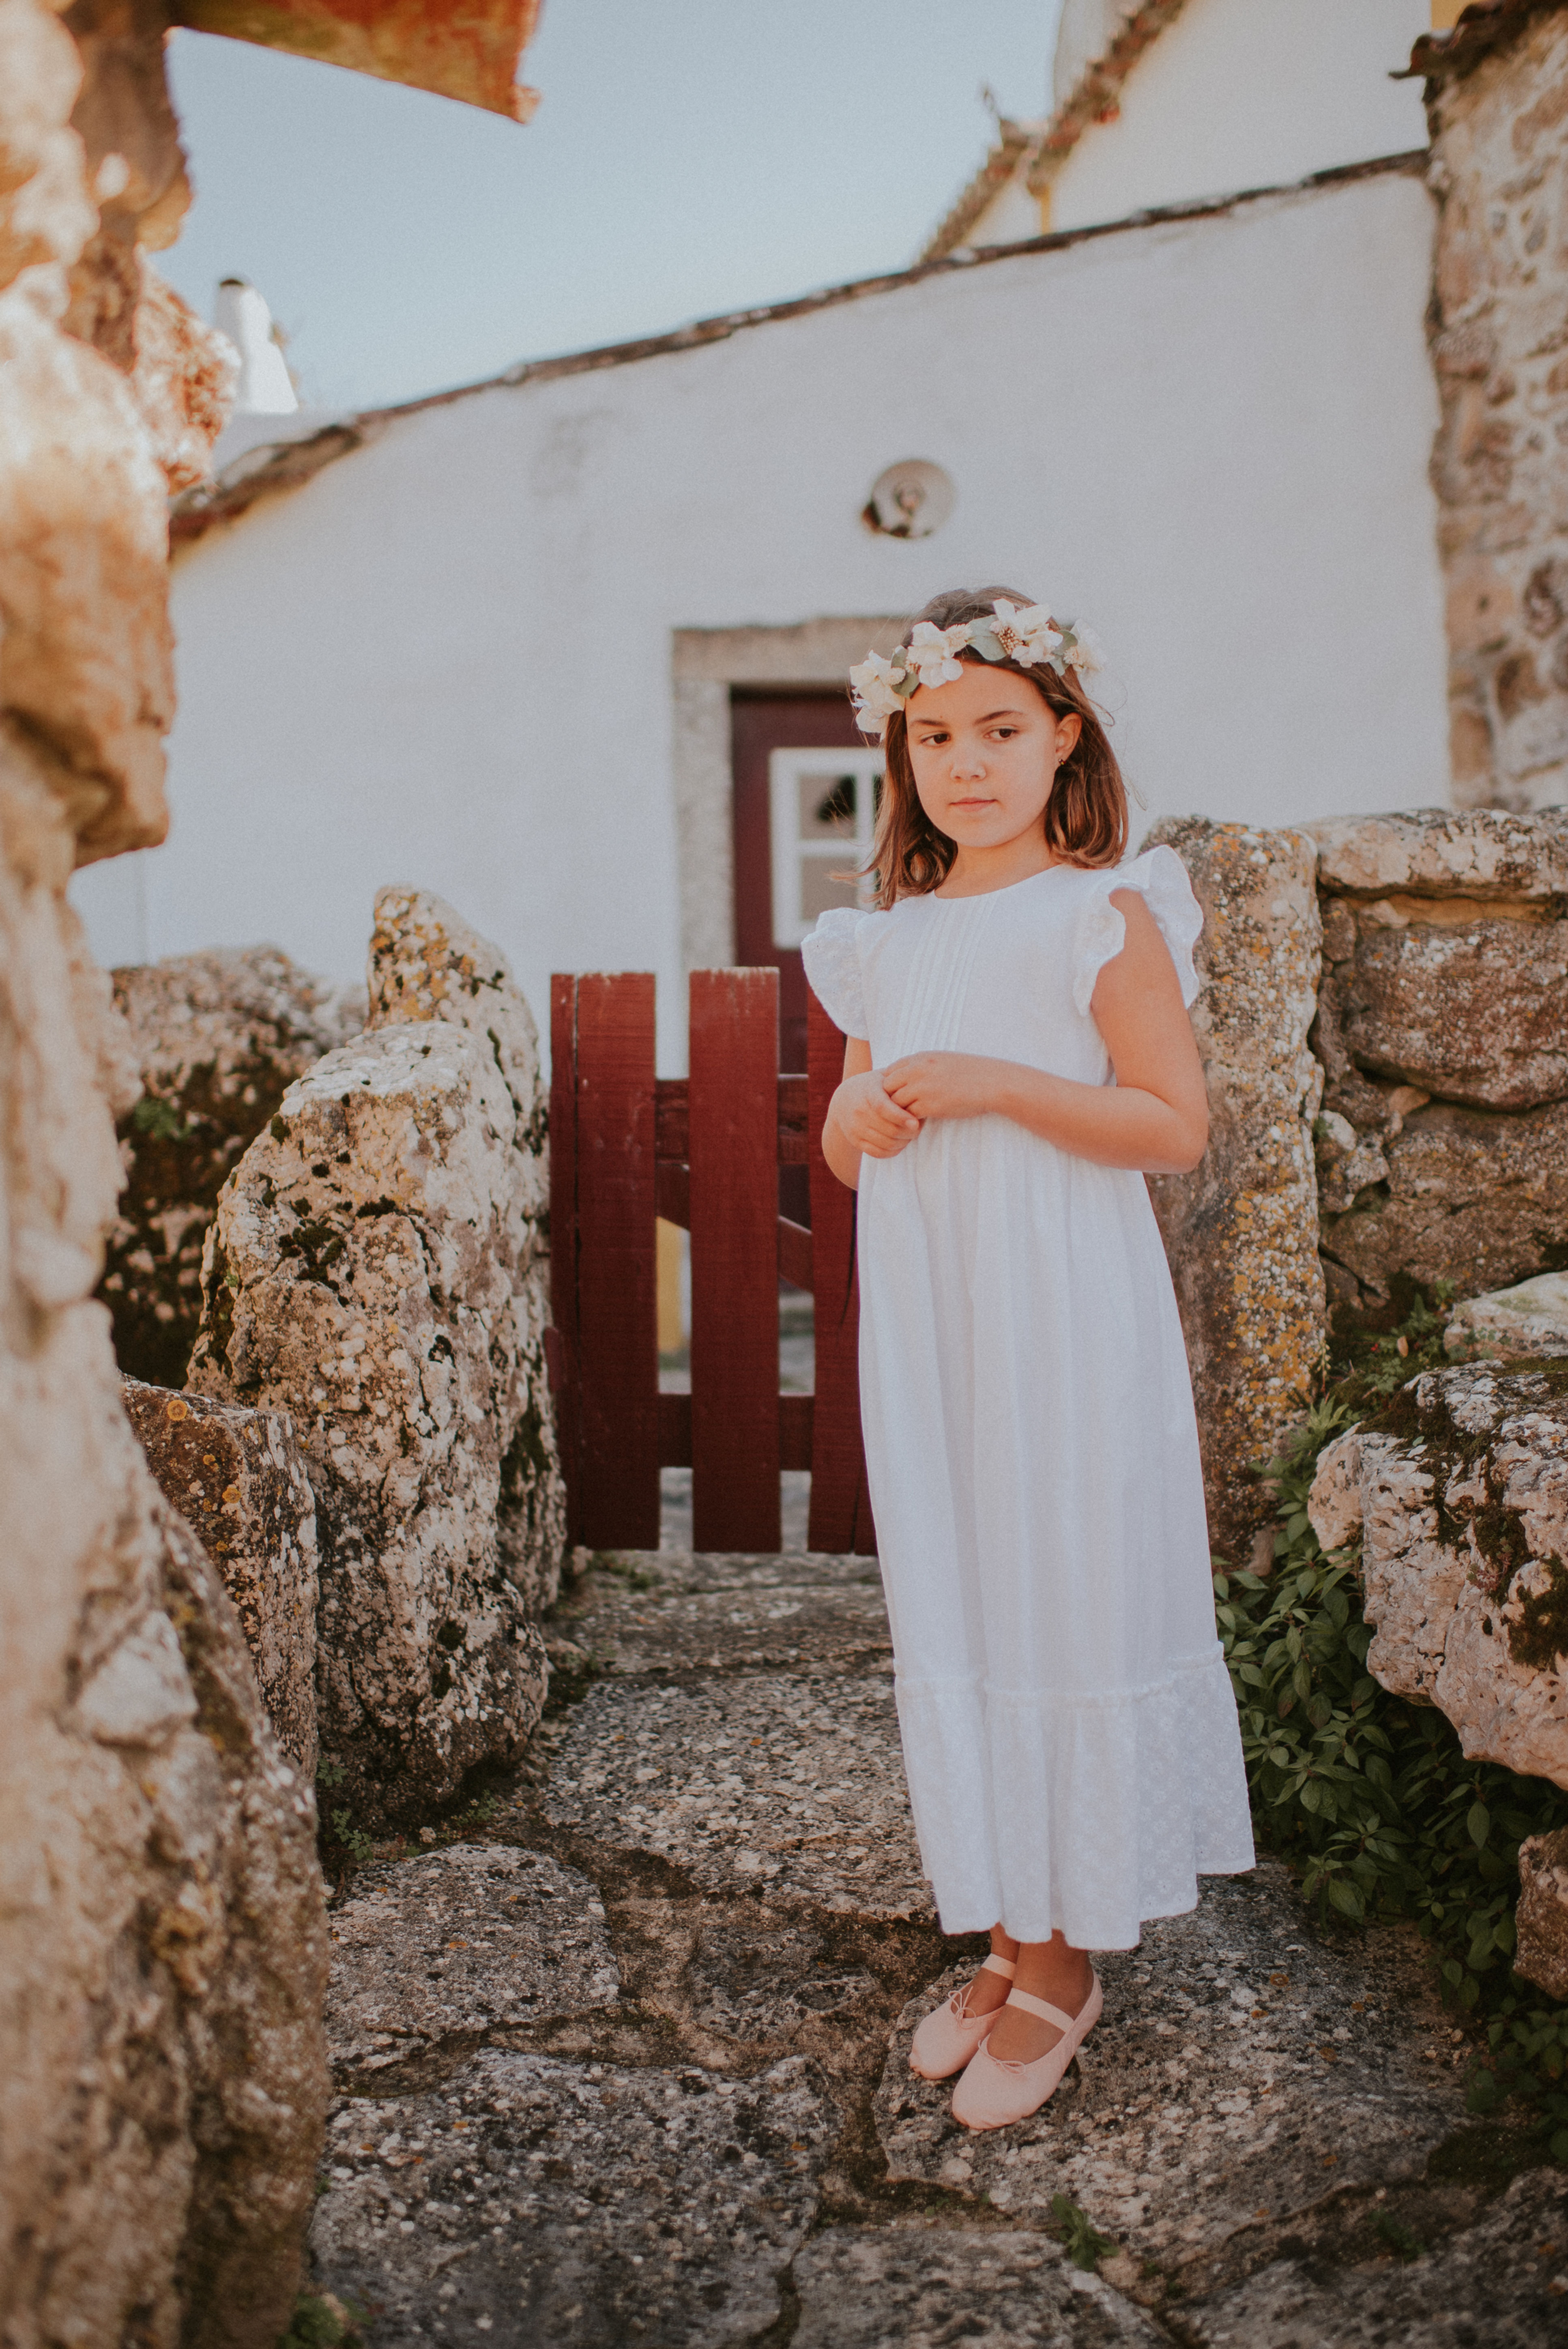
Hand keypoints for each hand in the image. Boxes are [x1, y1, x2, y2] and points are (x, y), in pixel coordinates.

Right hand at [828, 1068, 921, 1159]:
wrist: (844, 1099)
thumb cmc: (872, 1087)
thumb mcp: (882, 1078)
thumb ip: (898, 1080)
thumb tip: (919, 1086)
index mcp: (868, 1092)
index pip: (882, 1107)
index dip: (900, 1117)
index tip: (915, 1122)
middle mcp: (859, 1111)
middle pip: (890, 1129)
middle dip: (910, 1132)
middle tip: (918, 1127)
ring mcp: (855, 1128)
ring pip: (887, 1143)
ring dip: (904, 1142)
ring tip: (910, 1134)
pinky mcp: (855, 1141)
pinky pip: (878, 1152)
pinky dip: (893, 1151)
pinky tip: (899, 1143)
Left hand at [882, 1052, 1000, 1122]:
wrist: (993, 1082)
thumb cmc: (970, 1073)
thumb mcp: (943, 1061)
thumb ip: (922, 1066)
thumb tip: (906, 1077)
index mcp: (920, 1057)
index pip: (890, 1071)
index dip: (892, 1085)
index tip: (901, 1095)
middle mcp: (917, 1070)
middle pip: (887, 1087)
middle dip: (891, 1099)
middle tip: (901, 1110)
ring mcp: (922, 1087)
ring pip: (895, 1103)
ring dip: (900, 1112)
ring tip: (910, 1118)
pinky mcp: (930, 1105)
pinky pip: (908, 1116)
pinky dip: (911, 1121)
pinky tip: (921, 1123)